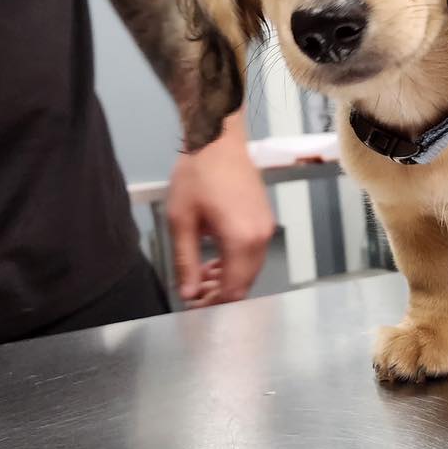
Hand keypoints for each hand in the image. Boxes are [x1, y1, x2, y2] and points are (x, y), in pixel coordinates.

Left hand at [167, 111, 274, 304]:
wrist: (217, 140)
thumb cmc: (197, 173)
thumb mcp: (181, 221)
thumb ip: (186, 262)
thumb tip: (189, 294)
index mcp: (241, 239)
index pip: (233, 289)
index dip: (214, 304)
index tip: (194, 308)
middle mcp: (260, 237)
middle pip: (245, 282)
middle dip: (221, 294)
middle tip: (195, 296)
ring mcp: (266, 227)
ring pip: (251, 269)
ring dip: (229, 278)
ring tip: (202, 277)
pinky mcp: (264, 219)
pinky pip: (254, 252)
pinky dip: (237, 262)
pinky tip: (216, 259)